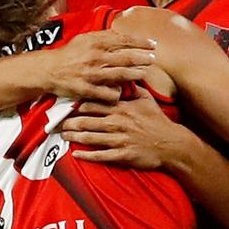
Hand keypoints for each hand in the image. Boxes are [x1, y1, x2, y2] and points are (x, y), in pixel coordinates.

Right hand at [44, 30, 155, 102]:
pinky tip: (121, 91)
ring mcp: (92, 74)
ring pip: (121, 75)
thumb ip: (103, 36)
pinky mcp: (87, 90)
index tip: (153, 44)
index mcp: (95, 42)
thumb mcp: (85, 39)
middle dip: (143, 58)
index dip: (141, 42)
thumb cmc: (69, 54)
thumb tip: (123, 34)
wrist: (48, 70)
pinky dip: (118, 92)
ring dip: (136, 74)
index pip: (124, 40)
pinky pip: (109, 93)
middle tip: (154, 59)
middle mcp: (95, 57)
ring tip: (144, 72)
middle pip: (127, 57)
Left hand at [60, 87, 186, 168]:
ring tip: (63, 136)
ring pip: (91, 137)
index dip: (79, 105)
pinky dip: (87, 155)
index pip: (95, 103)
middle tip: (57, 123)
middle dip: (70, 122)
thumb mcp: (147, 100)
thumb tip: (125, 73)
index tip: (67, 105)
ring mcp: (120, 139)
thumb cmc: (158, 121)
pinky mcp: (123, 155)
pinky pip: (100, 155)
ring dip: (74, 137)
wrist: (172, 144)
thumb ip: (133, 87)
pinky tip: (76, 154)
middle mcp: (118, 122)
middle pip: (88, 120)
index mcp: (122, 108)